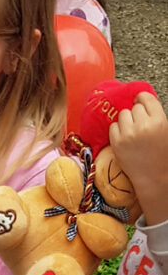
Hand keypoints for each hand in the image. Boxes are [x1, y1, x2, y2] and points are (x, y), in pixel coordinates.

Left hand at [110, 90, 167, 224]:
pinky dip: (117, 130)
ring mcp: (128, 134)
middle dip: (135, 114)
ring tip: (132, 131)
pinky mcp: (116, 142)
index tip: (139, 100)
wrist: (153, 176)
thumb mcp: (165, 130)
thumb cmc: (161, 154)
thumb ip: (154, 116)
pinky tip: (124, 138)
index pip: (145, 98)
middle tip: (139, 124)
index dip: (141, 99)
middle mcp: (143, 125)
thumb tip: (141, 102)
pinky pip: (112, 127)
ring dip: (125, 121)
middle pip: (133, 107)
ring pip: (122, 115)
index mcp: (159, 120)